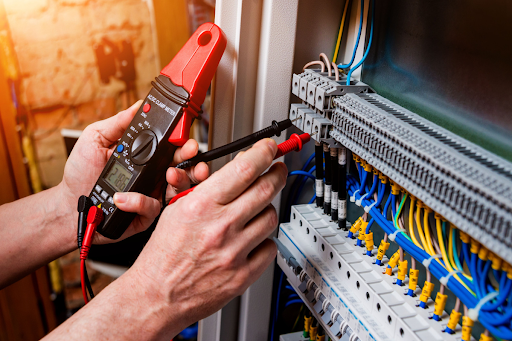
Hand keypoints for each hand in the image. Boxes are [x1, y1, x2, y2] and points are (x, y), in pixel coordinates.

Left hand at [59, 100, 208, 243]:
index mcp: (145, 157)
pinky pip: (153, 208)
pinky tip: (124, 197)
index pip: (171, 147)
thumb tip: (138, 106)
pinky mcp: (144, 214)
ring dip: (179, 179)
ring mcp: (151, 195)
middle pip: (183, 166)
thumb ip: (118, 122)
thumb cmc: (80, 174)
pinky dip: (141, 202)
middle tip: (190, 153)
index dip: (182, 142)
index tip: (186, 137)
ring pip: (178, 188)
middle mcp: (153, 175)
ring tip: (170, 173)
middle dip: (192, 159)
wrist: (68, 204)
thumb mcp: (95, 139)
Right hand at [125, 139, 286, 336]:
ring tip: (255, 210)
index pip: (245, 168)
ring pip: (271, 217)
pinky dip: (264, 241)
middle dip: (277, 173)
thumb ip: (209, 189)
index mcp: (201, 206)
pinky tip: (251, 239)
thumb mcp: (177, 209)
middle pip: (266, 188)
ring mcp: (234, 252)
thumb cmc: (163, 254)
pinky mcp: (243, 275)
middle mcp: (221, 227)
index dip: (264, 153)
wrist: (157, 295)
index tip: (270, 149)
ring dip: (266, 209)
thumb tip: (238, 170)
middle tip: (277, 170)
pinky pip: (270, 247)